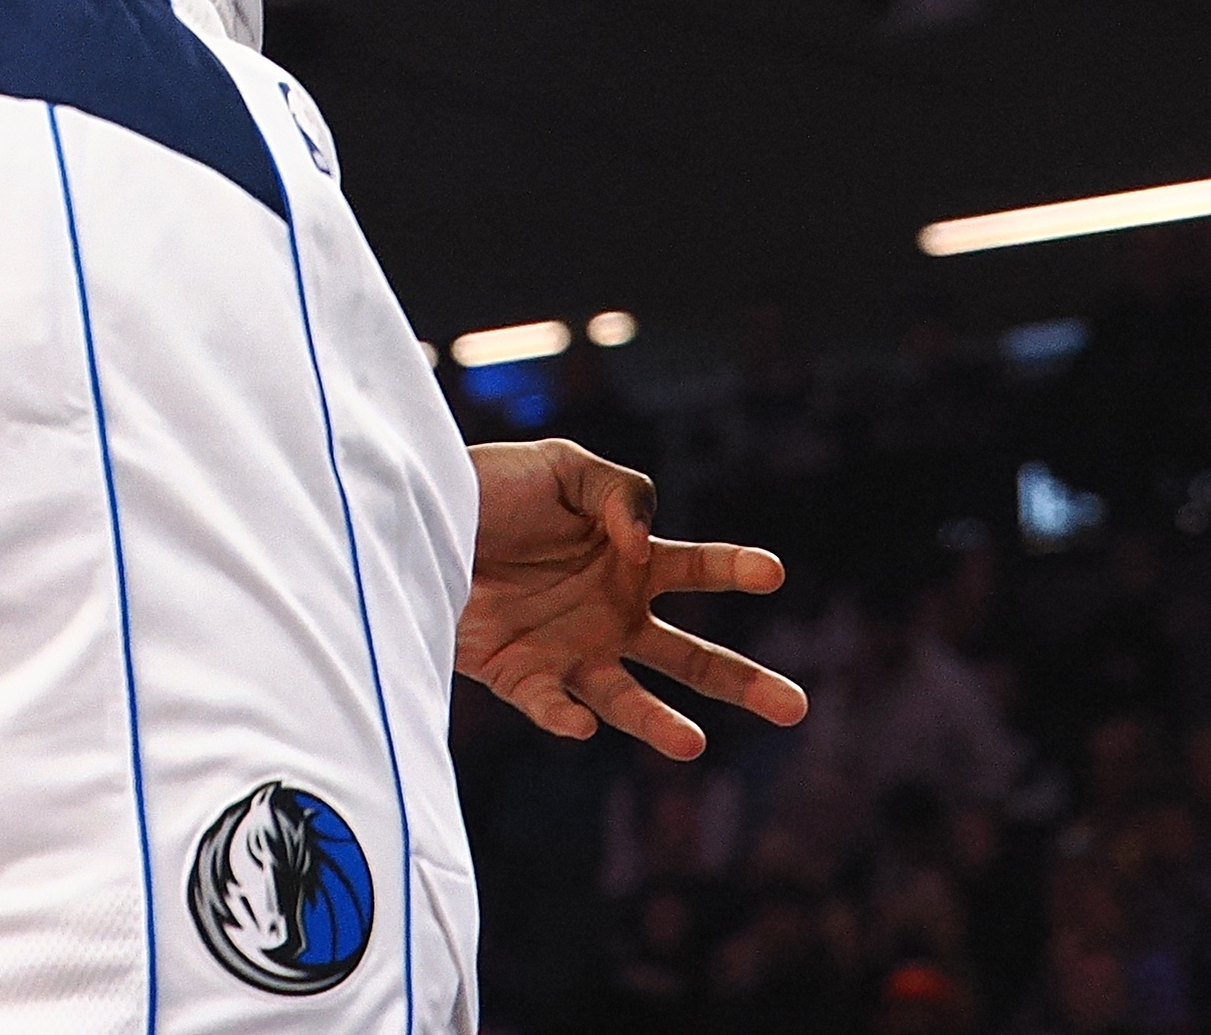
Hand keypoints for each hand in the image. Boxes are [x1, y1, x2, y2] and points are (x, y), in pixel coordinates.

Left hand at [457, 439, 807, 760]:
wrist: (416, 520)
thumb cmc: (494, 488)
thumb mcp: (563, 467)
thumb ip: (618, 494)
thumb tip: (640, 547)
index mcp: (629, 560)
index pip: (697, 569)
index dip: (733, 569)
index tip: (773, 572)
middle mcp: (611, 614)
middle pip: (688, 656)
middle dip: (742, 681)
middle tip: (795, 707)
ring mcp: (569, 651)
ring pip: (629, 699)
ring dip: (660, 723)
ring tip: (694, 744)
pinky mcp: (520, 677)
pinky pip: (551, 707)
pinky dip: (565, 719)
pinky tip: (580, 722)